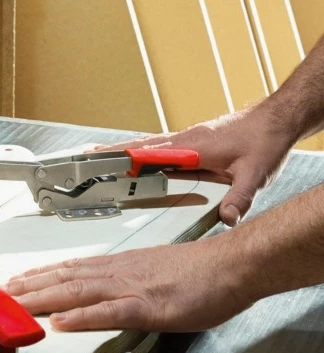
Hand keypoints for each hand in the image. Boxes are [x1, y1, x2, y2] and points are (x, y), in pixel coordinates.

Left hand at [2, 236, 257, 331]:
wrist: (230, 264)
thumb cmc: (197, 269)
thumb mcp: (152, 271)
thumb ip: (125, 280)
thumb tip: (105, 290)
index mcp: (118, 266)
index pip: (68, 269)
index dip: (39, 276)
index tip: (16, 281)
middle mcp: (116, 272)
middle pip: (63, 279)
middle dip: (28, 287)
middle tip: (0, 294)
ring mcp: (129, 287)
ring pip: (76, 291)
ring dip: (42, 298)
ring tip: (15, 303)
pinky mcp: (147, 305)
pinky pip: (108, 311)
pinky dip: (81, 316)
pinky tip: (61, 322)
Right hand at [99, 104, 295, 225]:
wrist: (277, 119)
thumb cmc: (266, 141)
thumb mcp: (256, 174)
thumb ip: (239, 198)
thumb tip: (227, 219)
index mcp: (194, 147)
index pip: (152, 152)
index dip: (127, 159)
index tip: (104, 162)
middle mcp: (186, 139)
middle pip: (141, 146)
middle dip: (113, 151)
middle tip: (88, 155)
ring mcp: (187, 138)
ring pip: (147, 144)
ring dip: (123, 149)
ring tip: (100, 154)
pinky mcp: (192, 140)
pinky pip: (158, 145)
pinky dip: (140, 150)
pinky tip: (135, 157)